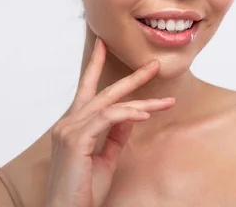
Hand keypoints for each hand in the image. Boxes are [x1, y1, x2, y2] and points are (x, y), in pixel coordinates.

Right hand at [45, 38, 174, 206]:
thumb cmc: (83, 190)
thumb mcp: (106, 157)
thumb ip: (115, 134)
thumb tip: (131, 115)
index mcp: (74, 125)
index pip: (87, 90)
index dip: (95, 65)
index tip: (103, 46)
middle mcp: (68, 122)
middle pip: (103, 92)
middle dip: (131, 77)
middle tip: (153, 65)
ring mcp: (69, 129)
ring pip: (111, 104)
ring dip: (142, 101)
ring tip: (166, 101)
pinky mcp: (75, 139)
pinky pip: (107, 119)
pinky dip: (128, 114)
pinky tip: (146, 114)